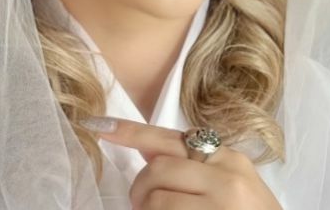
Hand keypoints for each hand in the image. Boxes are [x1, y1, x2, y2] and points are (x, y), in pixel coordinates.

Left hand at [97, 118, 282, 209]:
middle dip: (140, 186)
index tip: (99, 128)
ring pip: (158, 199)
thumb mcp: (230, 183)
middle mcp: (226, 176)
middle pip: (159, 168)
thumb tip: (147, 151)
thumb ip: (192, 165)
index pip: (170, 139)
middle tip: (139, 203)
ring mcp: (220, 205)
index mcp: (228, 158)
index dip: (129, 133)